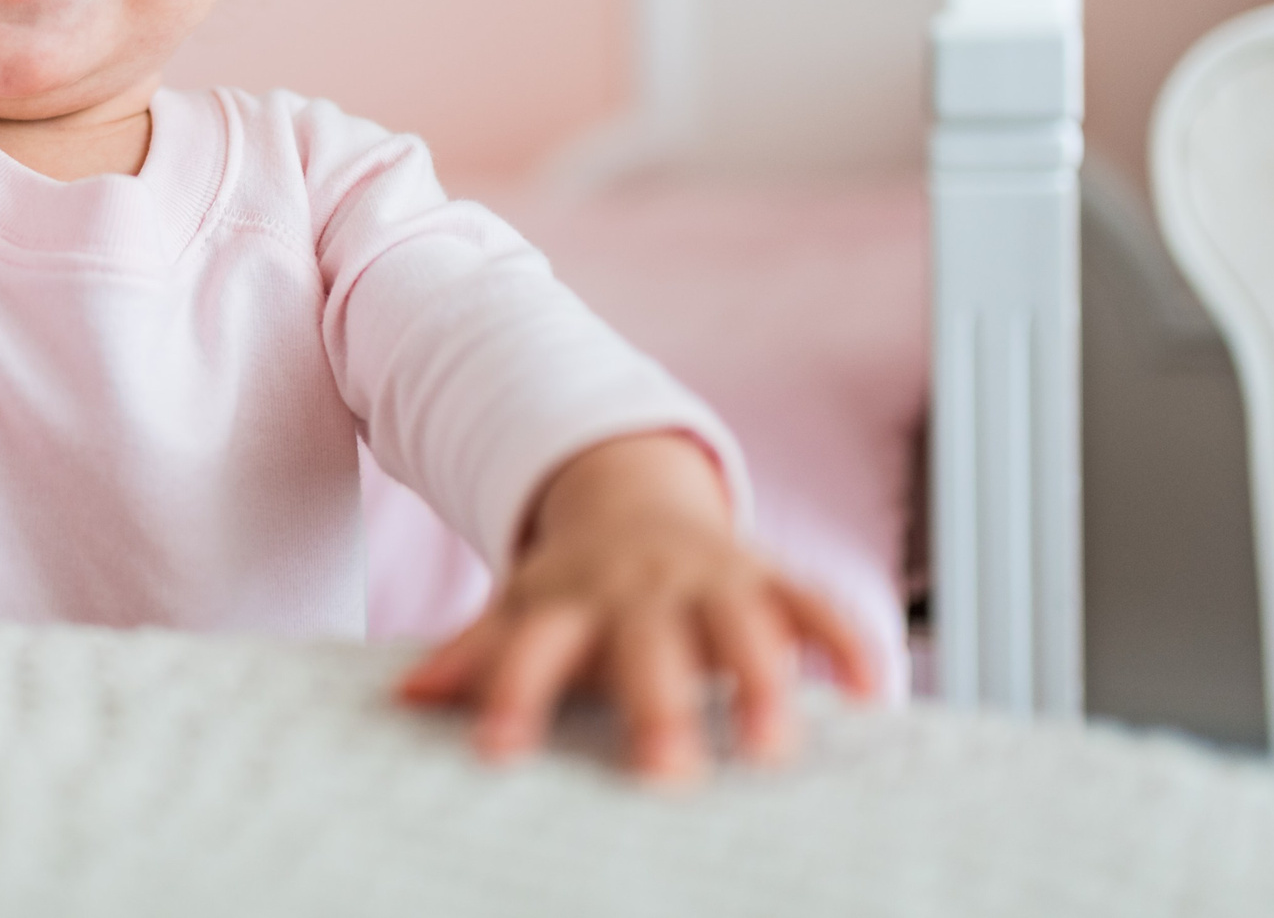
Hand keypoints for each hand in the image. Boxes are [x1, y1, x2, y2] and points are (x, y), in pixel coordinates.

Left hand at [397, 432, 873, 781]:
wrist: (629, 499)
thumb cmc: (571, 586)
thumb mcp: (517, 610)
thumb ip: (473, 655)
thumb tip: (404, 700)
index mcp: (566, 601)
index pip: (530, 649)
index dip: (512, 697)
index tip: (497, 755)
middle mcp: (638, 589)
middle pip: (648, 646)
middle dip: (659, 706)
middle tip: (667, 775)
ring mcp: (707, 579)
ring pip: (740, 623)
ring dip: (762, 679)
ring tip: (776, 747)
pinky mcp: (768, 576)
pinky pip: (813, 602)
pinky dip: (844, 641)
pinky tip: (869, 693)